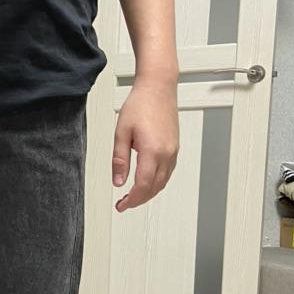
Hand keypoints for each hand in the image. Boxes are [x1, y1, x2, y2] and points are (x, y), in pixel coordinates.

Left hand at [112, 76, 178, 212]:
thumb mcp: (121, 133)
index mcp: (152, 151)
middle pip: (154, 188)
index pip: (142, 185)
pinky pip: (168, 172)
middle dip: (139, 200)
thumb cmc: (140, 104)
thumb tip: (118, 181)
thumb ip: (120, 160)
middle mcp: (166, 153)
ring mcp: (173, 151)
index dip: (131, 200)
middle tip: (124, 204)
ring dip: (148, 193)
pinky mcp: (175, 147)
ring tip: (133, 196)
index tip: (121, 205)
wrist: (158, 87)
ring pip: (163, 182)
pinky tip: (147, 182)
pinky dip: (157, 182)